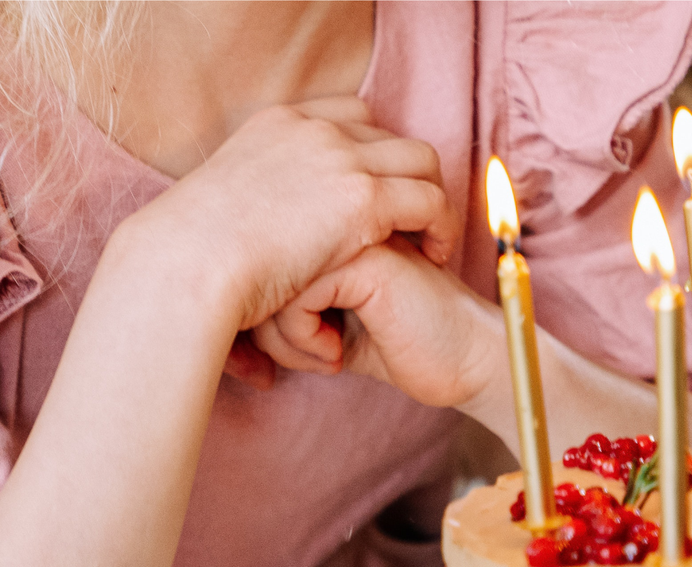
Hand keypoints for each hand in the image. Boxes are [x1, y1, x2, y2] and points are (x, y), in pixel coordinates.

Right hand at [114, 96, 456, 335]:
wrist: (187, 264)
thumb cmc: (191, 255)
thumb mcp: (221, 203)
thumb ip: (254, 197)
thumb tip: (261, 222)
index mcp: (276, 123)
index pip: (349, 115)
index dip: (373, 153)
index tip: (378, 190)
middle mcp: (313, 129)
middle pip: (390, 135)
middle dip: (407, 175)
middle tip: (412, 221)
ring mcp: (341, 157)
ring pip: (422, 161)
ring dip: (433, 198)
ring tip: (430, 240)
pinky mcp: (365, 196)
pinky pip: (433, 200)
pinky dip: (443, 226)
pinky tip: (434, 256)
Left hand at [249, 238, 492, 409]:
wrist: (466, 362)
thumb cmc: (402, 344)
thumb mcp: (330, 318)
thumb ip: (288, 296)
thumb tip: (226, 326)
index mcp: (327, 215)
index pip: (253, 253)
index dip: (259, 316)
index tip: (289, 352)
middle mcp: (336, 211)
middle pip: (252, 264)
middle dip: (263, 328)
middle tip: (303, 357)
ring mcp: (351, 230)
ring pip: (266, 279)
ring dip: (283, 337)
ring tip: (320, 357)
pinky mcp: (363, 260)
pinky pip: (293, 298)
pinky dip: (302, 341)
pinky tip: (334, 357)